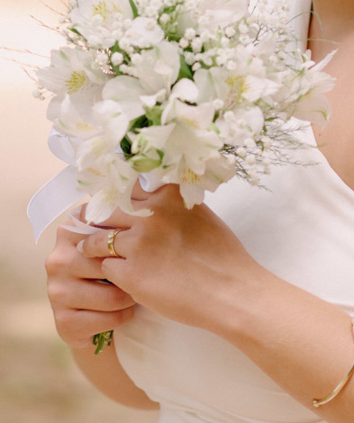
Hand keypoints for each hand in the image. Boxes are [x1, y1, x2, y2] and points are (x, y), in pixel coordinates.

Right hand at [45, 211, 136, 349]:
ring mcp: (56, 291)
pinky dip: (124, 317)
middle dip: (133, 273)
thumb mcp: (116, 239)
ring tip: (137, 293)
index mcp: (69, 231)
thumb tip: (144, 182)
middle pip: (110, 264)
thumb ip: (123, 212)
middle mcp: (57, 259)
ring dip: (131, 298)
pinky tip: (126, 312)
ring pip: (112, 296)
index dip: (130, 241)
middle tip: (146, 274)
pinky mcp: (63, 321)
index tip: (149, 244)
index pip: (105, 231)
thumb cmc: (114, 267)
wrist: (98, 316)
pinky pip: (107, 319)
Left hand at [80, 185, 263, 335]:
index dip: (113, 197)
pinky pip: (105, 267)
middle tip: (88, 227)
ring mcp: (137, 243)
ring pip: (96, 240)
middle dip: (95, 219)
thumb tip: (146, 199)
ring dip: (94, 247)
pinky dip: (108, 271)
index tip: (106, 204)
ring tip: (91, 252)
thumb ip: (170, 203)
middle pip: (104, 210)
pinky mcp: (130, 273)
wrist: (230, 289)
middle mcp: (149, 213)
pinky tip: (116, 276)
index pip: (124, 187)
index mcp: (167, 195)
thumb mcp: (197, 212)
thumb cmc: (221, 253)